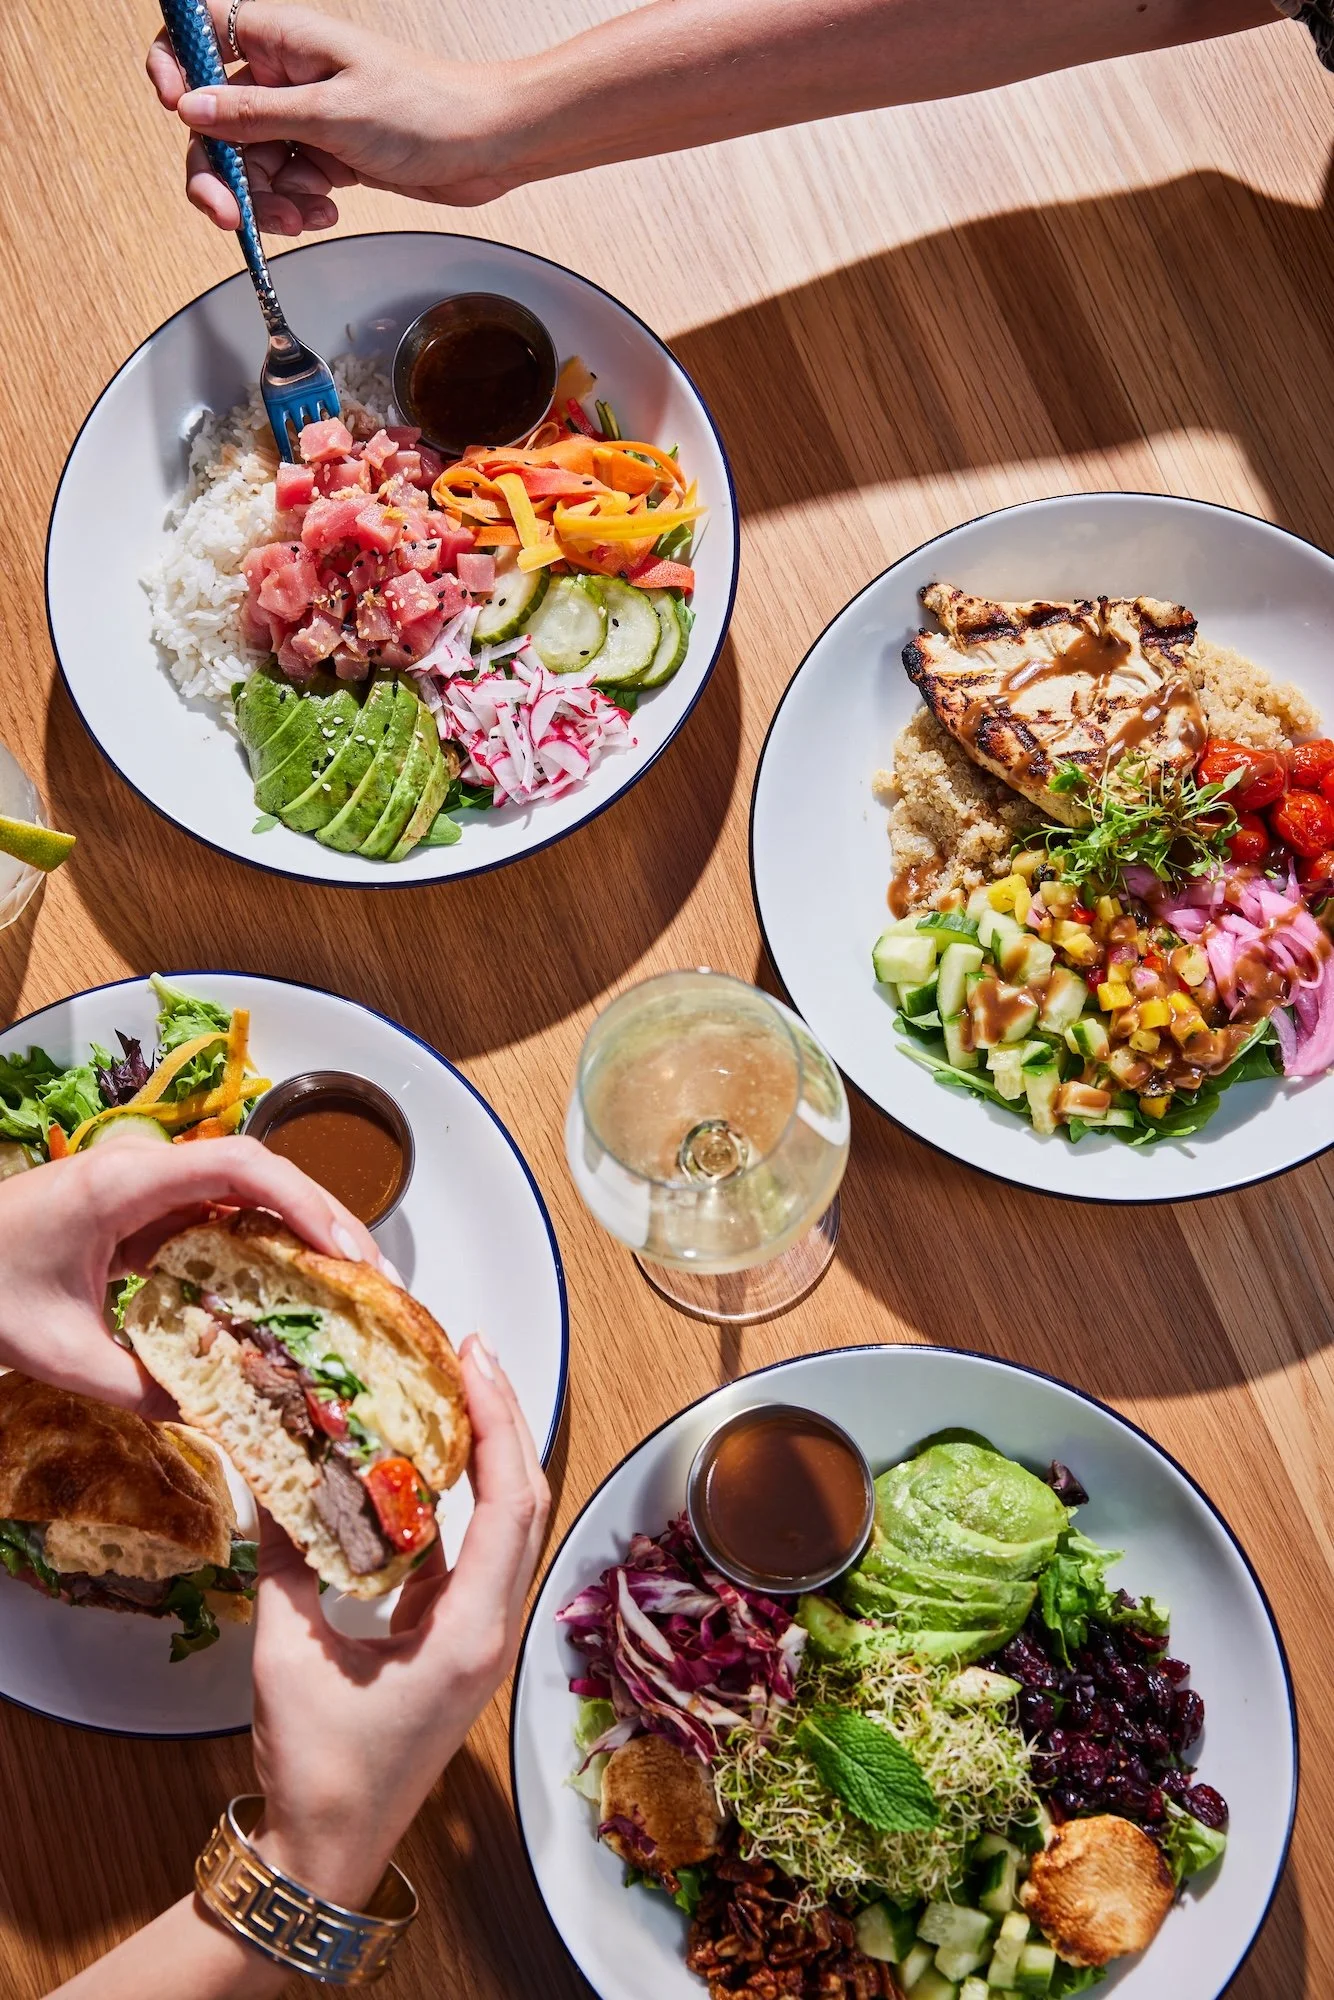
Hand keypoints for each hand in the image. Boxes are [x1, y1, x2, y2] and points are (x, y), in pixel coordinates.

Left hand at [0, 1133, 381, 1413]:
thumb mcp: (60, 1352)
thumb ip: (139, 1387)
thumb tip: (216, 1421)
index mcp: (124, 1186)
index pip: (238, 1168)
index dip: (303, 1202)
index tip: (345, 1250)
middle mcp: (145, 1173)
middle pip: (260, 1174)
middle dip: (324, 1220)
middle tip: (371, 1279)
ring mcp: (147, 1188)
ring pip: (247, 1194)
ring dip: (301, 1232)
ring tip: (349, 1286)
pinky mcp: (144, 1210)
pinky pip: (221, 1217)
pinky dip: (264, 1247)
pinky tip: (290, 1290)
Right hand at [145, 2, 527, 236]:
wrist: (486, 145)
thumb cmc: (426, 109)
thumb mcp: (333, 113)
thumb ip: (257, 115)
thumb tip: (192, 109)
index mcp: (282, 41)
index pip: (200, 33)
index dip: (175, 66)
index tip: (177, 108)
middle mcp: (286, 76)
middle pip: (217, 120)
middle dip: (220, 172)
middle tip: (231, 216)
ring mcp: (306, 118)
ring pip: (251, 164)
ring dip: (267, 200)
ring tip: (306, 214)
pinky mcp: (327, 155)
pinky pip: (286, 185)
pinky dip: (298, 206)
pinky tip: (327, 210)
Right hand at [249, 1337, 549, 1907]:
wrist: (328, 1854)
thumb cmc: (321, 1772)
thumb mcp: (290, 1655)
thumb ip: (283, 1562)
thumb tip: (268, 1479)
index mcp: (470, 1633)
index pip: (510, 1504)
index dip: (497, 1422)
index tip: (474, 1361)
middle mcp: (490, 1628)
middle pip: (522, 1501)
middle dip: (500, 1420)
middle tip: (466, 1354)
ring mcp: (477, 1635)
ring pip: (502, 1524)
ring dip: (481, 1455)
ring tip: (447, 1390)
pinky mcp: (453, 1640)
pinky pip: (466, 1553)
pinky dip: (449, 1501)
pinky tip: (413, 1465)